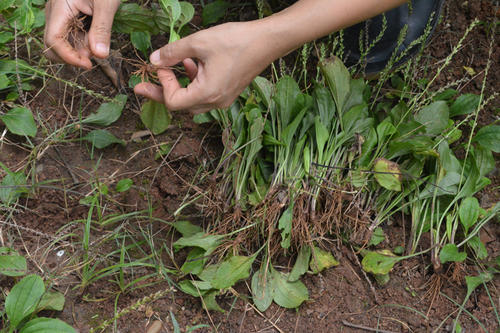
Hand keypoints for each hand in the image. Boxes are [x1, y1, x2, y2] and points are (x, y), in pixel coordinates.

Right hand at [44, 0, 120, 68]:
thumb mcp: (107, 4)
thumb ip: (102, 29)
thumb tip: (100, 55)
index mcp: (60, 7)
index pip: (53, 40)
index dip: (69, 57)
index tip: (88, 65)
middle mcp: (55, 12)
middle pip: (53, 45)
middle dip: (72, 56)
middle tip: (95, 57)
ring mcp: (60, 14)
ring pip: (62, 42)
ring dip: (79, 50)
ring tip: (99, 46)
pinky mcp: (68, 16)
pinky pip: (70, 35)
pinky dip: (82, 42)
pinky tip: (96, 40)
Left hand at [134, 22, 278, 113]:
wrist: (266, 41)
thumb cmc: (236, 41)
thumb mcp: (198, 42)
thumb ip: (173, 52)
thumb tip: (154, 60)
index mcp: (208, 93)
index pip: (174, 102)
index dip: (162, 85)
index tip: (161, 65)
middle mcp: (216, 102)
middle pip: (181, 105)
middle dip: (162, 92)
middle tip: (143, 85)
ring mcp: (223, 99)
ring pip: (192, 101)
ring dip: (179, 86)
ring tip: (174, 66)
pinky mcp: (227, 93)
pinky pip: (204, 95)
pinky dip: (193, 82)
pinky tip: (192, 63)